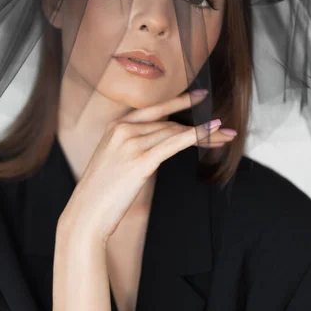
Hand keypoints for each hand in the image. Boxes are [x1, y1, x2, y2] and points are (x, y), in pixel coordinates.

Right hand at [57, 91, 234, 246]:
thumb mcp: (115, 159)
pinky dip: (197, 135)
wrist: (86, 214)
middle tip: (222, 126)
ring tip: (225, 136)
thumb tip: (162, 142)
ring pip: (175, 132)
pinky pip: (175, 143)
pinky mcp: (141, 160)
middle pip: (169, 122)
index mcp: (116, 125)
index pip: (155, 110)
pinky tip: (212, 131)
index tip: (199, 96)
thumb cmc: (102, 192)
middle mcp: (123, 129)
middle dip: (198, 124)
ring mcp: (131, 143)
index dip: (179, 102)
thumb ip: (134, 145)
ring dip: (204, 133)